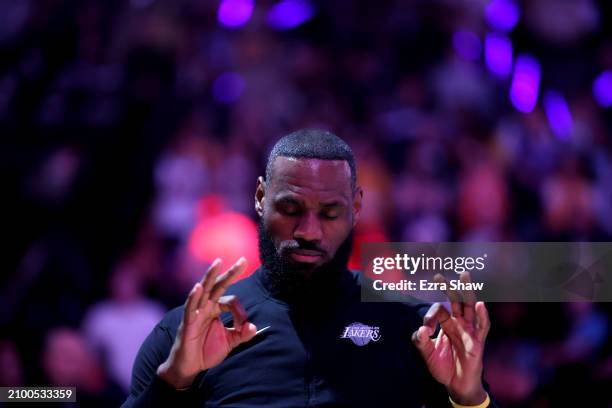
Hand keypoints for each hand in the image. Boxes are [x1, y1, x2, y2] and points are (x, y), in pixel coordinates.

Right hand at [157, 258, 256, 388]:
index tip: (244, 326)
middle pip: (219, 285)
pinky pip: (190, 307)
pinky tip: (198, 287)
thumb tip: (254, 327)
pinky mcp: (188, 323)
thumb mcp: (230, 342)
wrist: (190, 368)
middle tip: (243, 260)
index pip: (231, 301)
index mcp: (216, 308)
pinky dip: (193, 297)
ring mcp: (196, 312)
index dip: (241, 312)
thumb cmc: (207, 351)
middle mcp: (206, 306)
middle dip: (231, 273)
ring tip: (218, 262)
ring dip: (211, 275)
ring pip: (204, 290)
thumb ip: (242, 334)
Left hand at [412, 272, 489, 404]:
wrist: (457, 385)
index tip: (426, 328)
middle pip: (455, 301)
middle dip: (448, 288)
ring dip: (467, 291)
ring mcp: (469, 331)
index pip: (439, 310)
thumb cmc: (444, 368)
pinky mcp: (478, 341)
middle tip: (438, 276)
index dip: (430, 315)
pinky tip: (480, 304)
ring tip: (464, 276)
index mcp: (447, 324)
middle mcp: (459, 324)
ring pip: (469, 307)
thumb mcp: (428, 355)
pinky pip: (482, 326)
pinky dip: (482, 315)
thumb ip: (421, 342)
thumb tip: (421, 329)